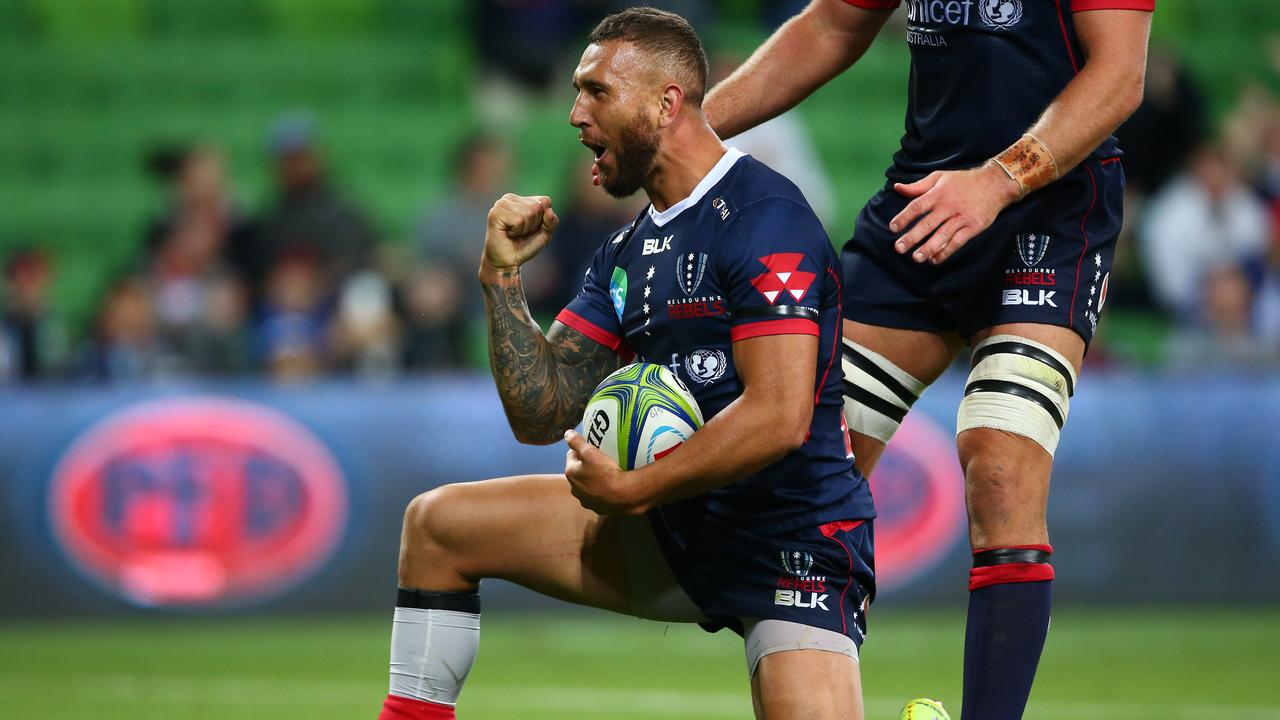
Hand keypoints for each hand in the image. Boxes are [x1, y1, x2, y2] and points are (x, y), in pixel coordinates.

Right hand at [480, 193, 559, 277]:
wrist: (508, 262)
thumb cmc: (525, 246)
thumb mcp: (545, 234)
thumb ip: (551, 221)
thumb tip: (549, 211)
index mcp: (522, 199)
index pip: (545, 201)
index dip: (543, 219)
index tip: (531, 228)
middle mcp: (510, 198)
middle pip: (537, 206)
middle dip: (533, 224)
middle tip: (521, 233)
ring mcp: (501, 204)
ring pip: (528, 212)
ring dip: (524, 229)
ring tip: (514, 233)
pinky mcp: (495, 213)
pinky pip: (518, 219)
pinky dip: (517, 231)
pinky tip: (508, 233)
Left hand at [563, 430, 643, 515]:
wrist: (623, 496)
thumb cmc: (605, 472)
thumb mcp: (590, 452)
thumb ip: (576, 441)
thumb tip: (567, 433)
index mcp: (570, 473)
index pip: (570, 455)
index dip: (580, 449)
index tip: (591, 447)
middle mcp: (574, 488)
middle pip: (578, 471)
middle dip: (585, 465)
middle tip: (599, 459)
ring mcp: (585, 500)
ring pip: (586, 485)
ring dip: (592, 479)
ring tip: (605, 473)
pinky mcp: (597, 508)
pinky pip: (597, 496)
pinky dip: (600, 491)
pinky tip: (610, 487)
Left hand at [888, 162, 1021, 264]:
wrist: (995, 183)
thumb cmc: (963, 181)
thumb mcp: (940, 177)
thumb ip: (918, 186)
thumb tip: (897, 188)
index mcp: (938, 193)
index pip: (917, 206)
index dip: (904, 217)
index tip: (892, 228)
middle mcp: (949, 206)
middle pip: (928, 223)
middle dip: (912, 237)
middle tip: (899, 248)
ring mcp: (962, 217)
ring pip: (943, 235)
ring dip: (929, 248)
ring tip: (916, 258)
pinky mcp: (974, 227)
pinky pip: (958, 241)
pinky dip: (946, 251)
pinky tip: (935, 259)